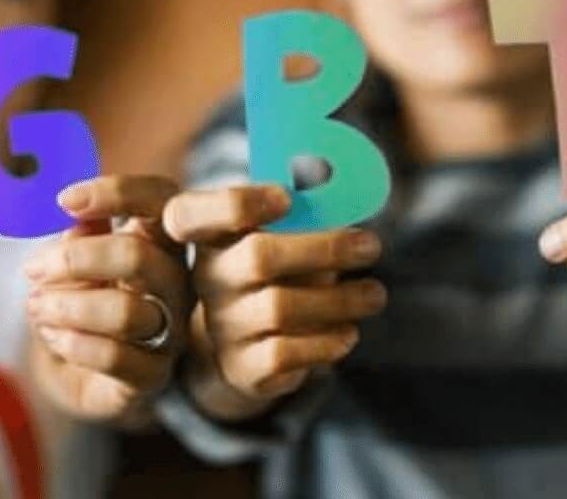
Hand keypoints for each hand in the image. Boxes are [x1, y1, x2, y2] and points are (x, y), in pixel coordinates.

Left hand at [22, 175, 189, 423]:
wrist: (81, 370)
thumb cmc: (84, 300)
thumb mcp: (78, 261)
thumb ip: (82, 235)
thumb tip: (77, 217)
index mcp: (163, 241)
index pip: (161, 200)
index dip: (117, 193)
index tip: (64, 201)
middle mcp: (177, 283)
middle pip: (137, 256)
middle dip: (74, 261)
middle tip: (32, 270)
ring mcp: (170, 332)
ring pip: (124, 312)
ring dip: (66, 307)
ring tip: (36, 307)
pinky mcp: (152, 376)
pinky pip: (114, 357)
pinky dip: (72, 343)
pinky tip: (52, 336)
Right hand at [163, 185, 384, 420]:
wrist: (247, 349)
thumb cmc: (278, 277)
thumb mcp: (282, 242)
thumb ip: (304, 219)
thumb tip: (348, 202)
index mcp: (212, 236)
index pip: (192, 213)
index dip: (239, 203)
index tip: (286, 199)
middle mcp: (208, 279)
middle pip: (258, 256)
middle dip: (324, 248)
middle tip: (371, 246)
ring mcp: (222, 325)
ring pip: (279, 308)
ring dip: (339, 299)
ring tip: (374, 294)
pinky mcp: (242, 367)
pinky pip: (284, 353)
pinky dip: (325, 342)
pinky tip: (348, 333)